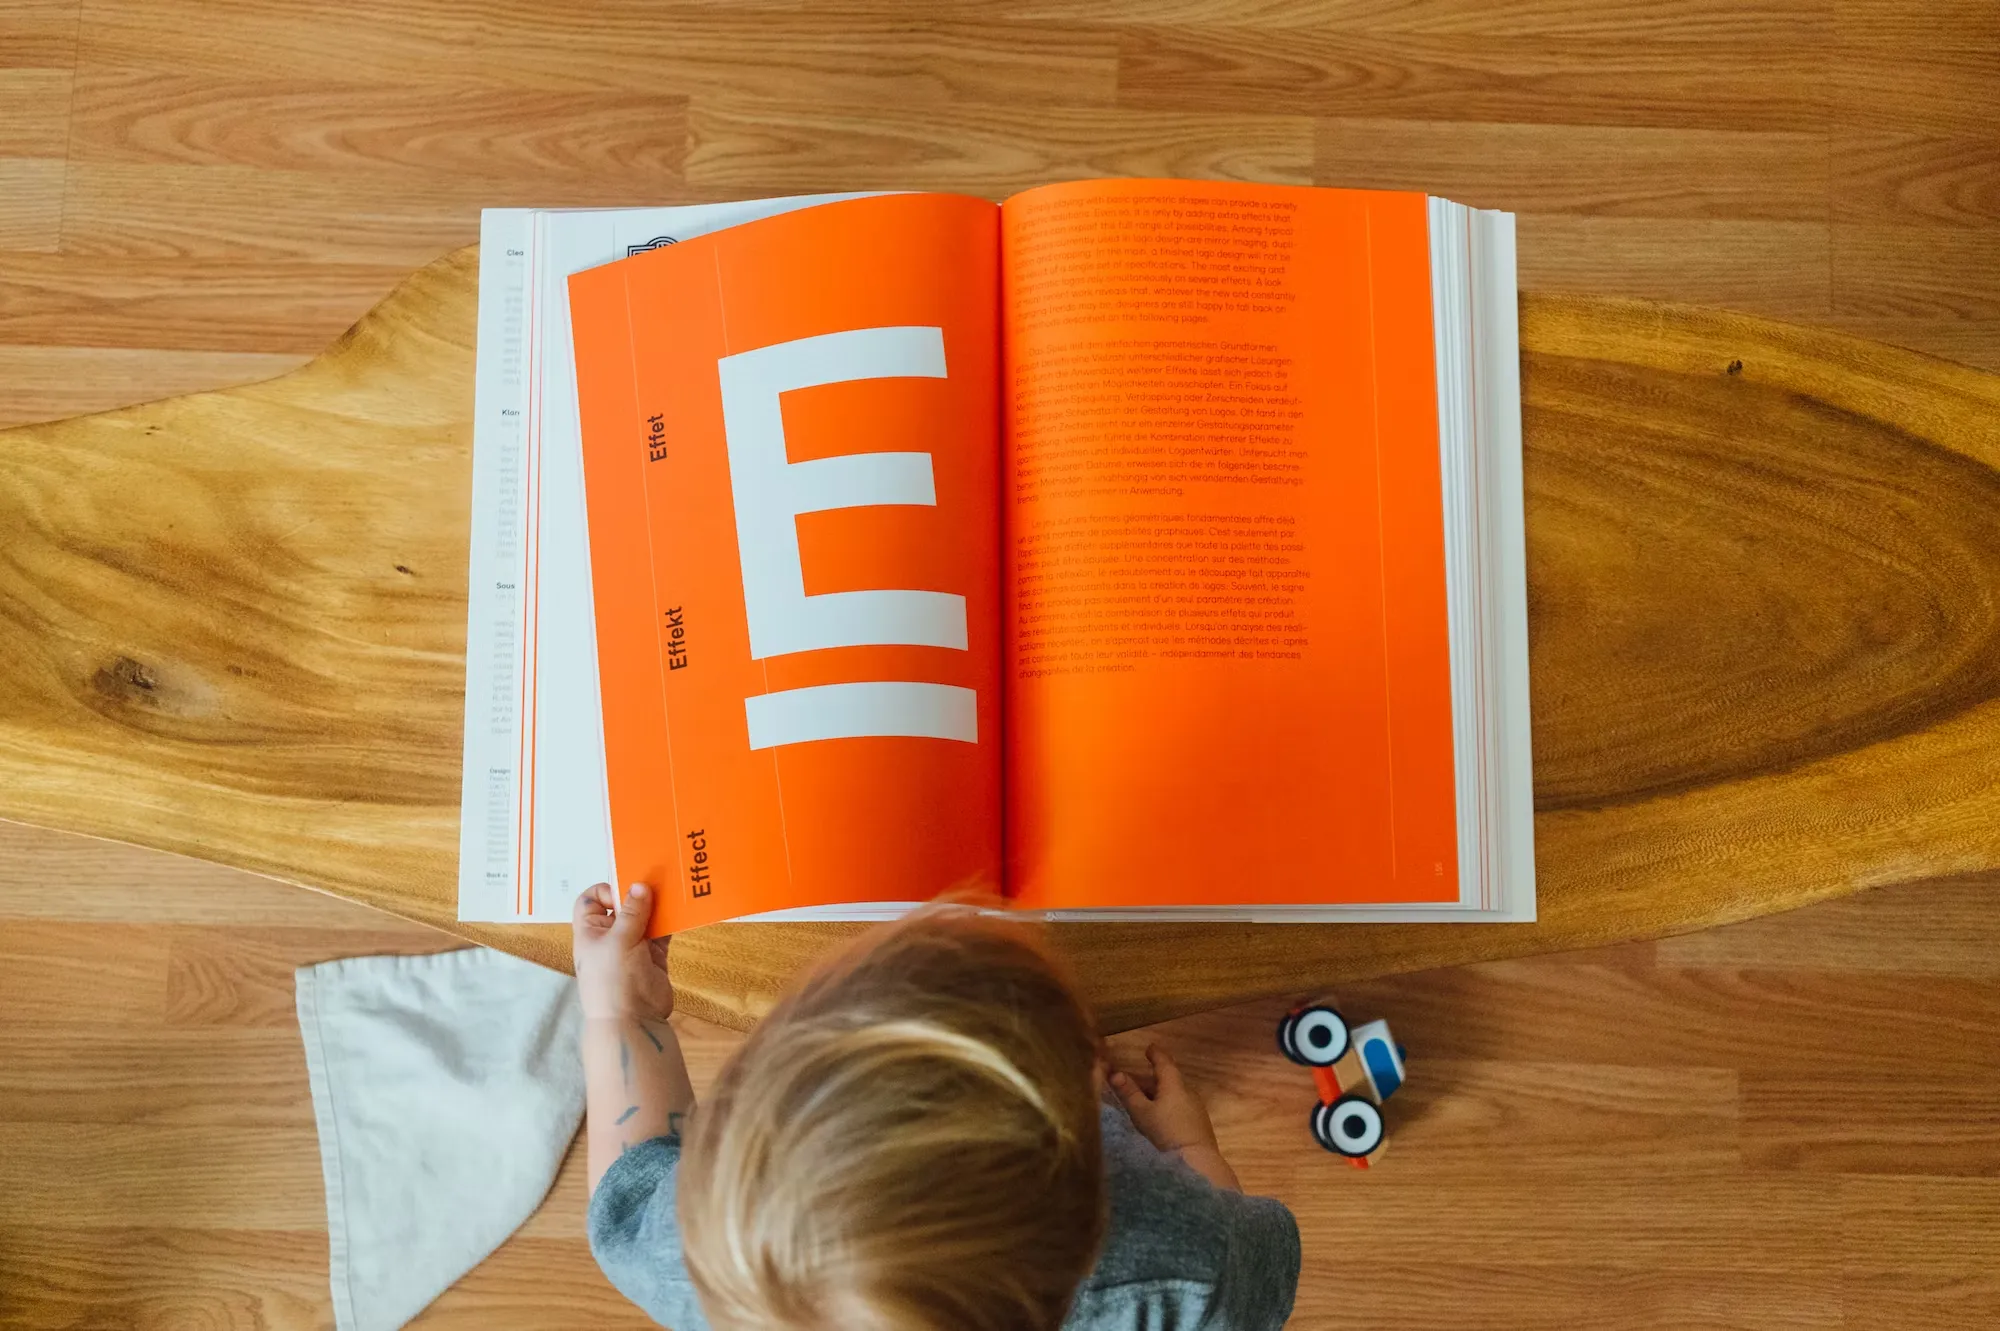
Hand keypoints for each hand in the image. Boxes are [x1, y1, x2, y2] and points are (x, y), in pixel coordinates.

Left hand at [572, 882, 673, 1021]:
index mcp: (591, 931)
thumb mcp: (618, 941)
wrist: (632, 1021)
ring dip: (658, 905)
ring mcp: (633, 945)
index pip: (591, 900)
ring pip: (645, 916)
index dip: (606, 890)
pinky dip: (671, 921)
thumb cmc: (613, 980)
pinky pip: (662, 931)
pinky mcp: (654, 955)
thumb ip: (632, 912)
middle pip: (622, 905)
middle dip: (638, 892)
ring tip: (674, 889)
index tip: (626, 889)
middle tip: (658, 878)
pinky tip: (682, 909)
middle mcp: (610, 935)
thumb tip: (640, 885)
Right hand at [1109, 1043, 1217, 1154]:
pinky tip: (1158, 1117)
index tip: (1148, 1049)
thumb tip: (1114, 1073)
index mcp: (1174, 1084)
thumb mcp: (1142, 1113)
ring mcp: (1195, 1107)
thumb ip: (1129, 1093)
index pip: (1164, 1062)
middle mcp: (1188, 1091)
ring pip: (1173, 1094)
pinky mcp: (1198, 1123)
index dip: (1155, 1054)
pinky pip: (1179, 1106)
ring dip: (1158, 1094)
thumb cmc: (1166, 1132)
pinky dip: (1166, 1105)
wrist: (1197, 1161)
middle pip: (1167, 1079)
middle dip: (1150, 1079)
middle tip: (1131, 1083)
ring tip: (1141, 1102)